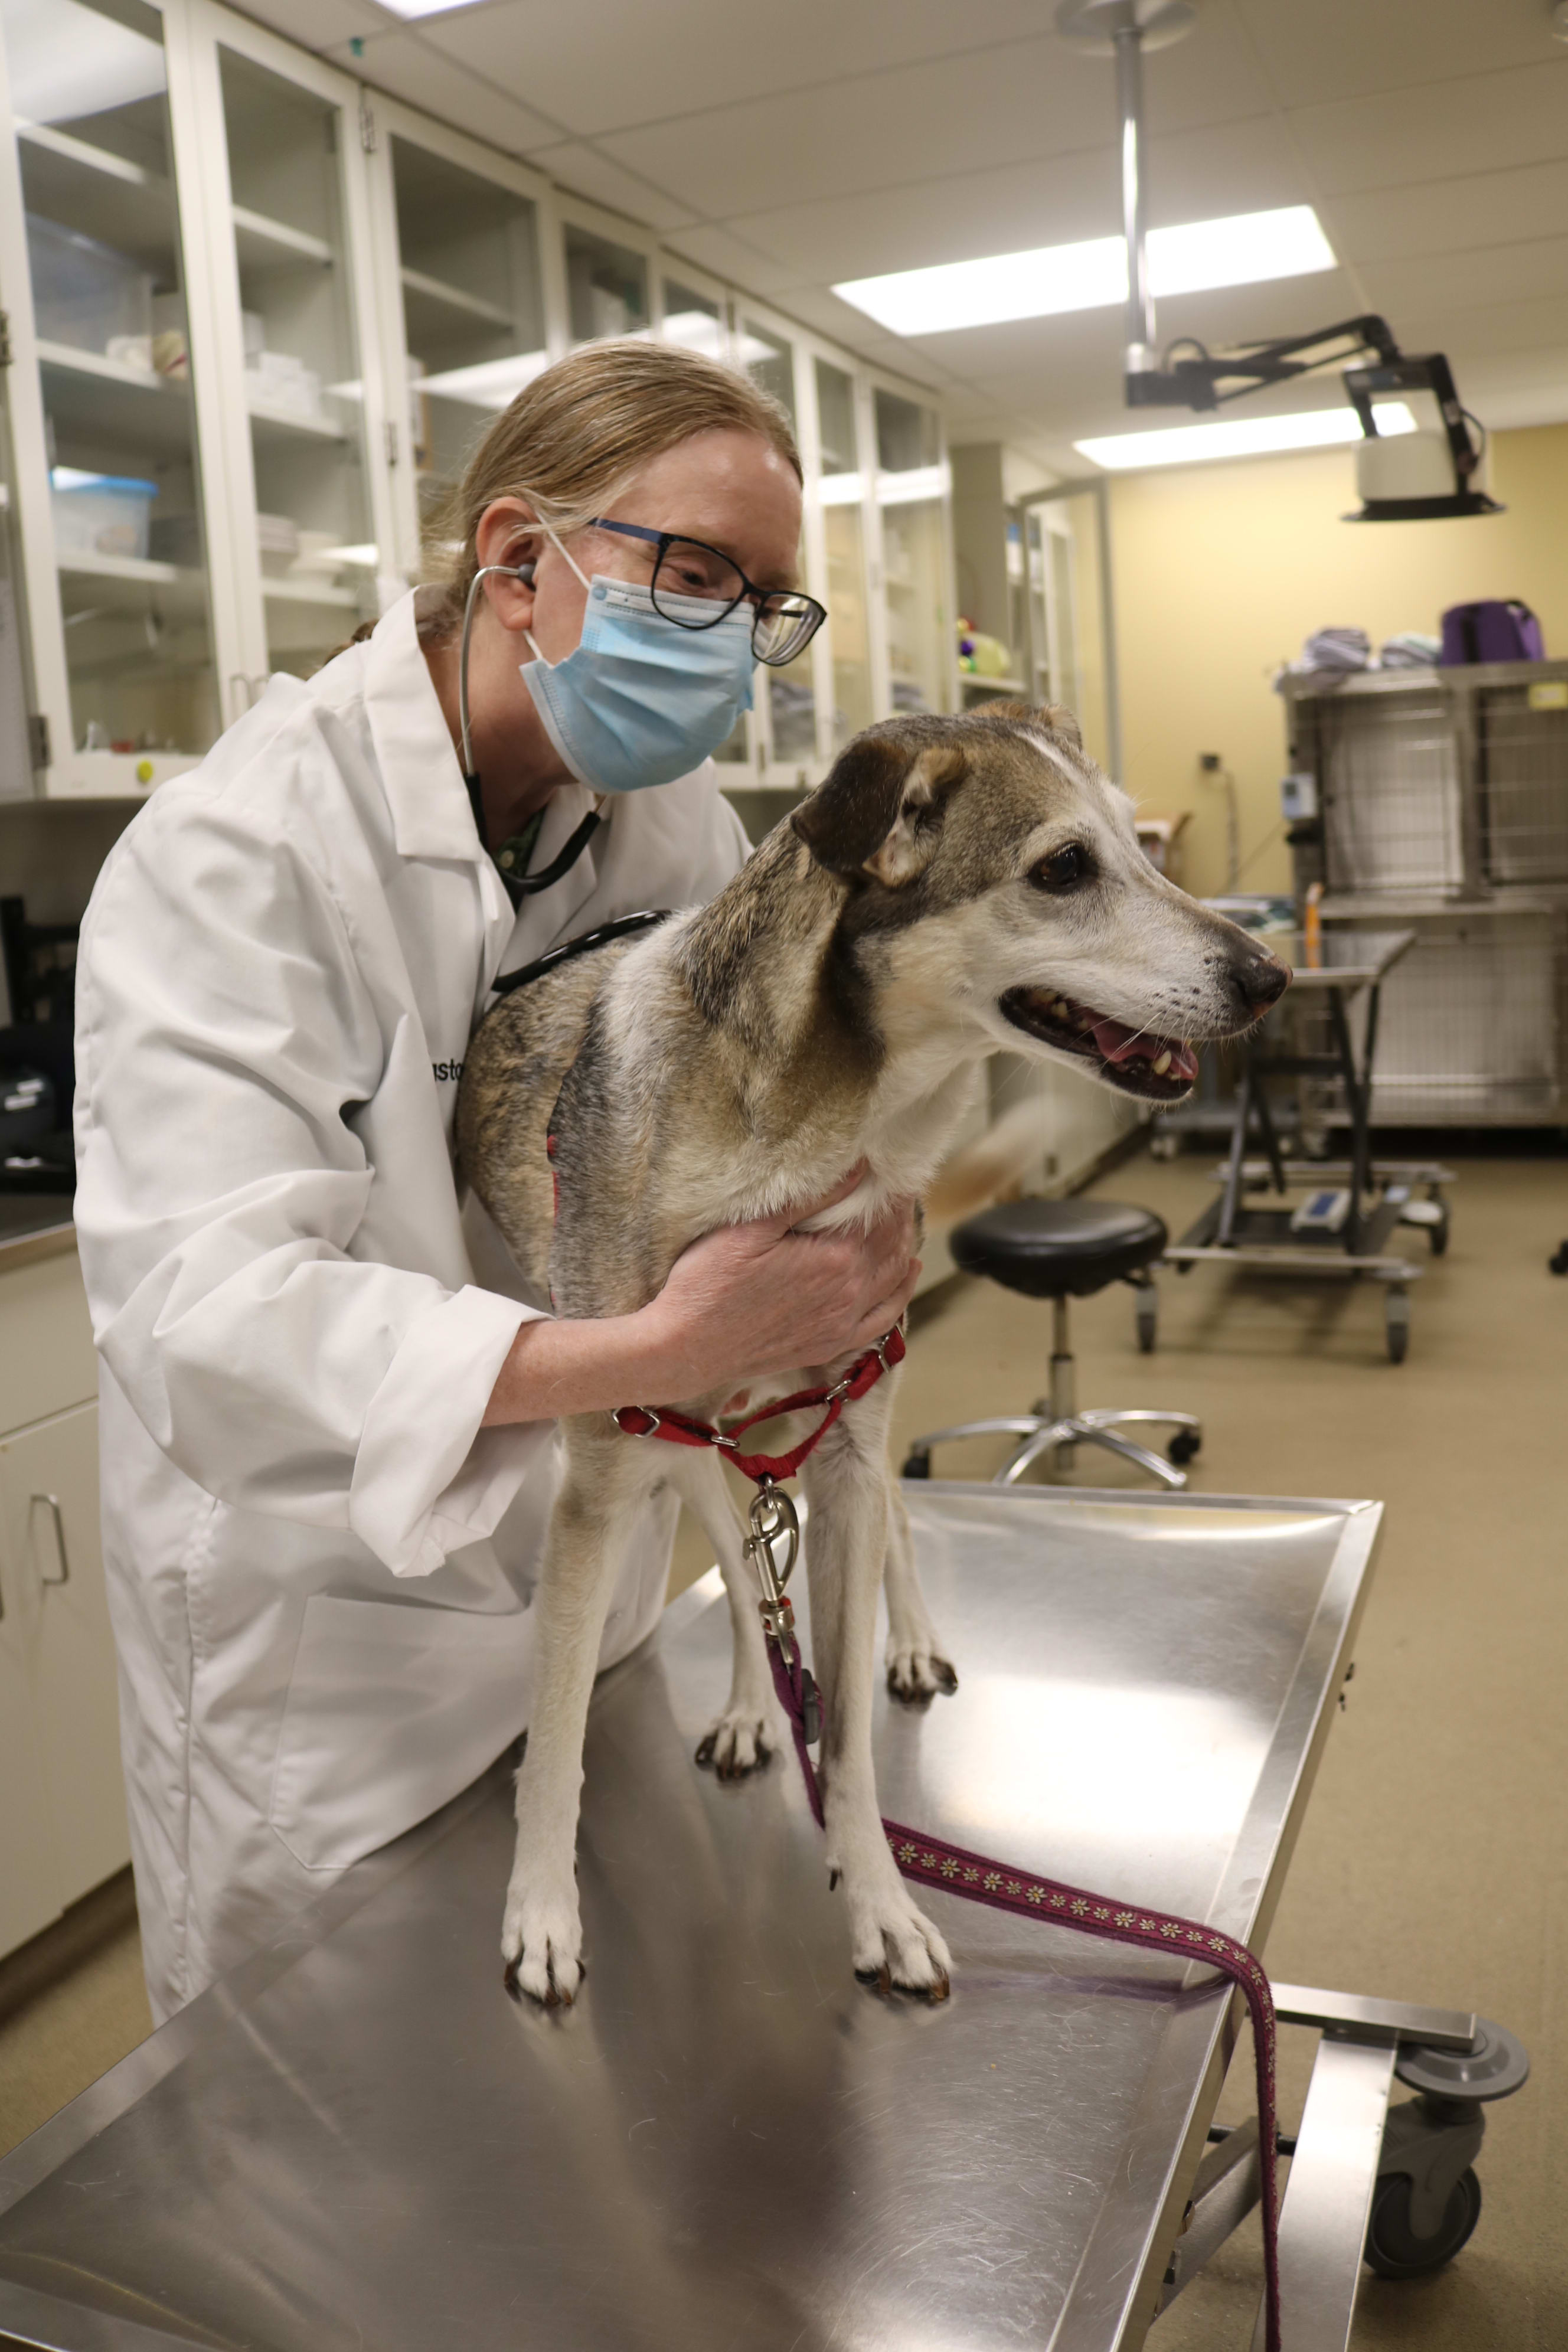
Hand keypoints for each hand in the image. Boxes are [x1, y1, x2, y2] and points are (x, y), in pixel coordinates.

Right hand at [646, 1169, 919, 1401]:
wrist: (688, 1347)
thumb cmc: (709, 1283)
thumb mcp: (752, 1228)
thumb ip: (809, 1198)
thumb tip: (857, 1169)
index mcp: (836, 1260)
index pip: (881, 1216)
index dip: (891, 1189)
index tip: (890, 1166)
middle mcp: (850, 1294)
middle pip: (893, 1244)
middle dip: (899, 1213)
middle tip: (895, 1186)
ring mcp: (843, 1323)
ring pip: (894, 1277)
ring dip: (903, 1245)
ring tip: (901, 1218)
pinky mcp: (832, 1343)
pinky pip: (884, 1318)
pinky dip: (902, 1292)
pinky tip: (907, 1272)